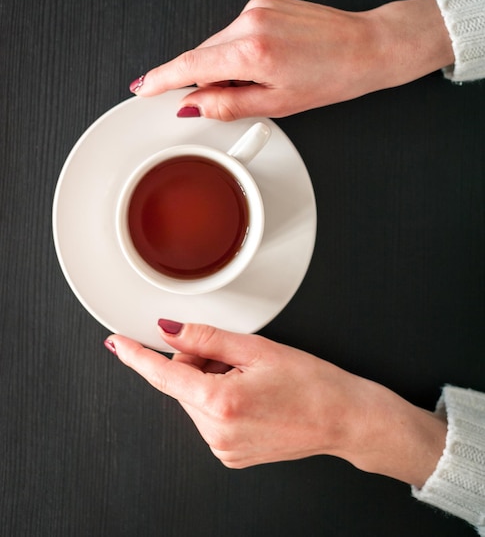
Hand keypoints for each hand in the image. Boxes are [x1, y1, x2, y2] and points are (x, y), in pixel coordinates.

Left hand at [105, 321, 446, 486]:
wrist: (342, 418)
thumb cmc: (311, 383)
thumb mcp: (257, 348)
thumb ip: (206, 338)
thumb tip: (170, 329)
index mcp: (220, 402)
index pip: (163, 373)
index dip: (136, 356)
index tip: (118, 344)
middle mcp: (216, 432)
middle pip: (182, 383)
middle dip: (198, 362)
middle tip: (236, 356)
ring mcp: (224, 448)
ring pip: (195, 400)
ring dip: (211, 382)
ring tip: (252, 378)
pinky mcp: (231, 456)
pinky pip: (209, 419)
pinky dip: (220, 400)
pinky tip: (251, 396)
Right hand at [130, 0, 453, 119]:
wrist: (365, 47)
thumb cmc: (331, 77)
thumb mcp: (277, 104)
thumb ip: (228, 104)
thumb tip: (193, 105)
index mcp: (253, 52)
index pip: (190, 65)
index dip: (161, 79)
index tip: (143, 87)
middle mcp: (251, 21)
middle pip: (202, 54)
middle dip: (200, 78)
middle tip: (219, 99)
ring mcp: (257, 6)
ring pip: (218, 43)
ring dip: (223, 65)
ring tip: (259, 80)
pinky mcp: (265, 0)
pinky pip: (234, 30)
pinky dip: (236, 49)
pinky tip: (262, 61)